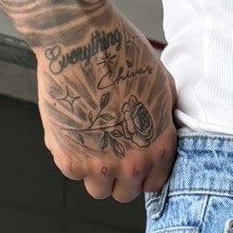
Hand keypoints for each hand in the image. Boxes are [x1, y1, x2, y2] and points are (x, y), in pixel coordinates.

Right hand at [34, 4, 177, 202]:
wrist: (81, 39)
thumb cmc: (120, 51)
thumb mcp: (161, 81)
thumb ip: (164, 112)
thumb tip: (163, 120)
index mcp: (159, 146)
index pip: (154, 183)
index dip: (143, 173)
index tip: (132, 161)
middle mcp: (133, 162)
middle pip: (126, 193)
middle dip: (118, 177)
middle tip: (108, 151)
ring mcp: (100, 165)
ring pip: (97, 189)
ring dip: (93, 171)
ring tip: (89, 141)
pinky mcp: (69, 159)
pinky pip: (71, 171)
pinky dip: (69, 154)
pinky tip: (72, 127)